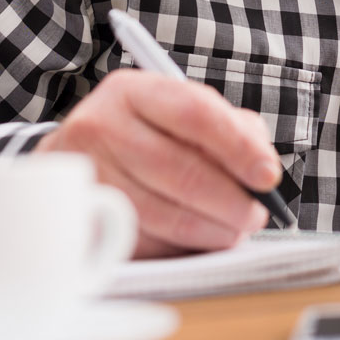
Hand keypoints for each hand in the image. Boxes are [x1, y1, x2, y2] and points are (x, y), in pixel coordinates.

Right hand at [35, 69, 280, 258]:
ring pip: (163, 214)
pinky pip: (142, 243)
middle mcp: (101, 127)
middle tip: (255, 216)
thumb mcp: (181, 116)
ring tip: (232, 231)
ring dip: (210, 231)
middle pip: (181, 170)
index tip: (268, 176)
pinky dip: (178, 248)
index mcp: (134, 92)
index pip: (195, 113)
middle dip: (231, 201)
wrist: (71, 163)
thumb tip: (263, 171)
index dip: (239, 147)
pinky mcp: (82, 221)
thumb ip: (232, 131)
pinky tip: (193, 240)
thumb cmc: (143, 138)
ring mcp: (86, 176)